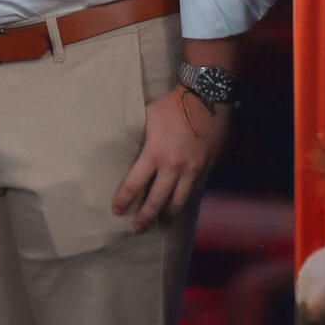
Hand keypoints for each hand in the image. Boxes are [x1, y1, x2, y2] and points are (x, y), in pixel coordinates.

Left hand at [112, 87, 228, 230]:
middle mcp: (174, 167)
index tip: (117, 210)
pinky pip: (195, 189)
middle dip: (145, 217)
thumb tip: (129, 145)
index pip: (134, 185)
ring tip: (161, 219)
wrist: (206, 97)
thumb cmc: (172, 105)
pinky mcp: (207, 167)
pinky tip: (180, 201)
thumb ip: (140, 136)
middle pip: (157, 201)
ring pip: (179, 201)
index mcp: (155, 154)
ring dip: (168, 212)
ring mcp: (193, 169)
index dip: (124, 200)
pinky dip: (185, 197)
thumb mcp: (147, 117)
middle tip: (137, 227)